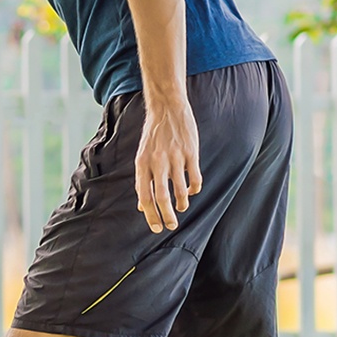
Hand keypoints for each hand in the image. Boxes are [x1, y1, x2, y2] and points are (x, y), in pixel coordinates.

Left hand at [134, 99, 202, 232]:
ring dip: (182, 203)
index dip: (150, 216)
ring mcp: (175, 157)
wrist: (167, 108)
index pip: (145, 197)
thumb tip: (142, 206)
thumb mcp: (142, 157)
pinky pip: (194, 177)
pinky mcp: (190, 152)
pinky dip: (194, 189)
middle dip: (167, 216)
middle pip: (162, 197)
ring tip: (182, 208)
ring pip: (180, 190)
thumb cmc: (153, 137)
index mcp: (142, 165)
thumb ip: (143, 181)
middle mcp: (157, 162)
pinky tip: (192, 191)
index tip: (156, 228)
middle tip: (171, 226)